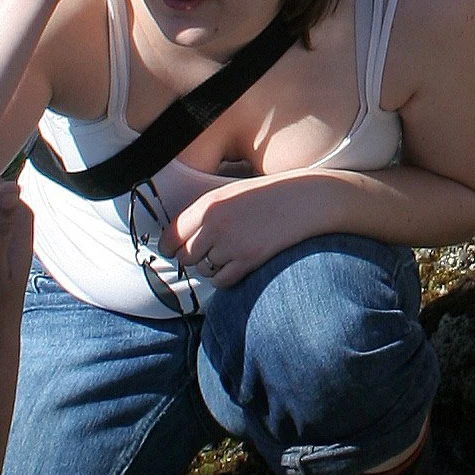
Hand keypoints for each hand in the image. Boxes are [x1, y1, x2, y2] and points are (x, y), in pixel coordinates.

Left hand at [169, 176, 307, 288]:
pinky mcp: (248, 260)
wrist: (304, 200)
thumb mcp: (230, 194)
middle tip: (206, 252)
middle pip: (184, 256)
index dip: (169, 246)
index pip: (171, 235)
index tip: (172, 250)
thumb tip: (179, 238)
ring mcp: (231, 244)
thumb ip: (205, 213)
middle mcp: (215, 225)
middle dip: (192, 257)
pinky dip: (225, 277)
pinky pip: (221, 281)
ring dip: (212, 266)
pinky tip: (237, 264)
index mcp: (208, 204)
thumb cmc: (268, 195)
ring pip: (203, 270)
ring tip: (230, 252)